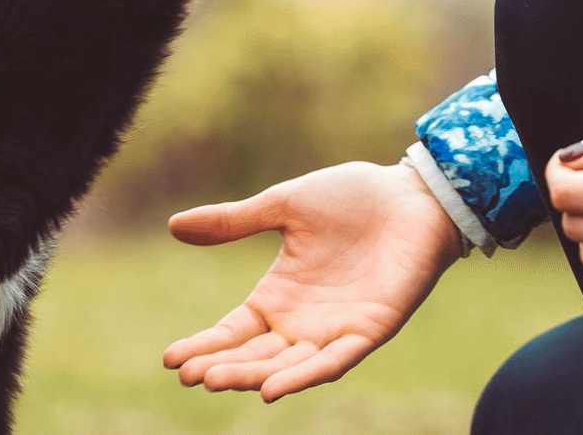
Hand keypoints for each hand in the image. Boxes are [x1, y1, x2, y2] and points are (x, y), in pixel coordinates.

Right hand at [162, 160, 462, 400]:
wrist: (412, 193)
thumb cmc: (353, 197)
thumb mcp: (284, 206)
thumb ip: (234, 221)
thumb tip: (174, 225)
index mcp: (279, 294)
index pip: (233, 330)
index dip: (204, 345)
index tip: (170, 359)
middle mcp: (303, 321)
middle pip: (254, 354)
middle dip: (222, 366)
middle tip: (189, 375)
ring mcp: (336, 329)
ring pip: (287, 365)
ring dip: (253, 375)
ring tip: (216, 380)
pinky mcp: (369, 331)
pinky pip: (334, 362)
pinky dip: (304, 376)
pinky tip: (274, 389)